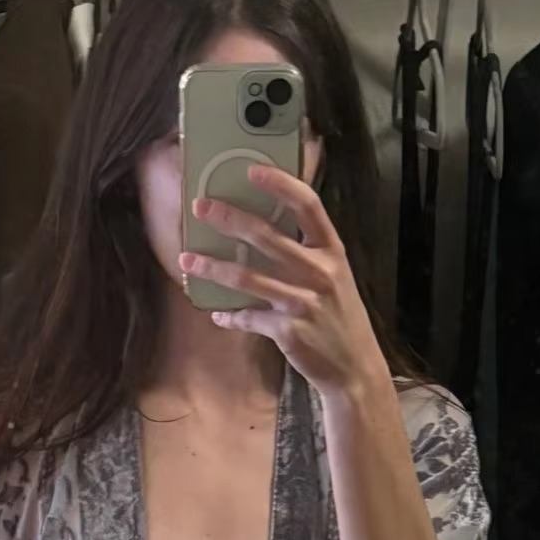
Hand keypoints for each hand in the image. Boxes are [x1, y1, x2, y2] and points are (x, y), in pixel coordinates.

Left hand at [181, 167, 388, 400]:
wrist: (353, 368)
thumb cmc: (340, 317)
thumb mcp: (336, 277)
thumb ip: (308, 253)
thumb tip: (264, 229)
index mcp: (332, 252)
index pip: (308, 206)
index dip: (281, 184)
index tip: (252, 171)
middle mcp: (319, 273)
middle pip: (267, 236)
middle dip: (229, 219)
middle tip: (200, 208)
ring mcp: (303, 303)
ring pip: (247, 278)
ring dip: (212, 268)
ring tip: (186, 259)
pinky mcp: (288, 332)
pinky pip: (249, 318)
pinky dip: (230, 316)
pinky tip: (216, 313)